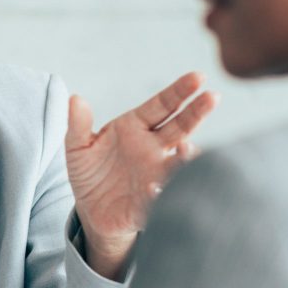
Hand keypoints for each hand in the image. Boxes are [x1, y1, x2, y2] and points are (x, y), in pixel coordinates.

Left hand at [66, 72, 217, 276]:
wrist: (91, 210)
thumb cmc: (90, 172)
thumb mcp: (78, 147)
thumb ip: (78, 124)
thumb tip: (75, 99)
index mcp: (137, 127)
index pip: (162, 105)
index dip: (179, 91)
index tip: (197, 77)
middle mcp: (154, 148)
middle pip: (180, 126)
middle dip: (196, 112)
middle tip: (212, 97)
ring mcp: (156, 173)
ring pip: (178, 162)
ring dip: (185, 156)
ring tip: (186, 148)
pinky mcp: (151, 201)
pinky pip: (160, 195)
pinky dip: (160, 192)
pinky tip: (154, 188)